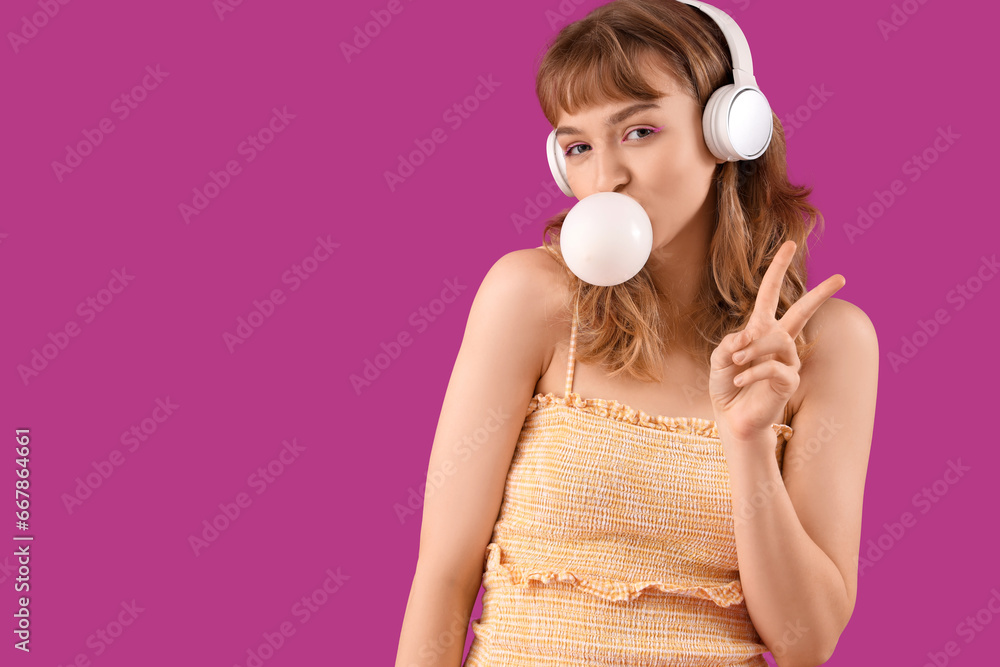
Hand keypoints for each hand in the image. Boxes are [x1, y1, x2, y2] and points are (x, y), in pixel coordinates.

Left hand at [708, 240, 845, 447]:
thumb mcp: (719, 359)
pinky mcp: (789, 380)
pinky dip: (752, 370)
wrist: (732, 418)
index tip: (790, 244)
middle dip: (820, 294)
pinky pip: (774, 366)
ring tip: (735, 365)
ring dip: (752, 351)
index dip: (778, 269)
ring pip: (778, 340)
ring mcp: (787, 361)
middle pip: (802, 312)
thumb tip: (749, 338)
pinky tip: (739, 379)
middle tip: (842, 277)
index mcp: (760, 330)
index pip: (770, 295)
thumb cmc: (726, 387)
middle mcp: (779, 342)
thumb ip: (730, 343)